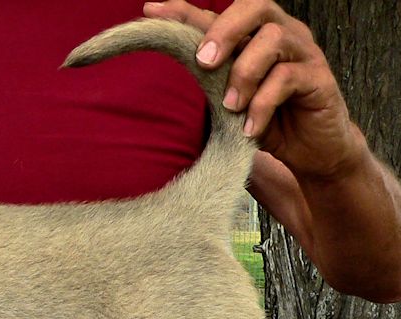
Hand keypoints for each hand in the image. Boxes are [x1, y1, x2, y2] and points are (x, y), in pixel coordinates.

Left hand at [143, 0, 364, 180]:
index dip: (186, 11)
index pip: (220, 13)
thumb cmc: (268, 120)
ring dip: (244, 73)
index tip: (152, 12)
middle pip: (255, 7)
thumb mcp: (230, 97)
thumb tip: (165, 58)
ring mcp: (304, 54)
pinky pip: (287, 78)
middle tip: (203, 63)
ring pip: (272, 39)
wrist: (311, 152)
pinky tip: (249, 128)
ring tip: (231, 106)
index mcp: (257, 35)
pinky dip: (262, 104)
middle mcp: (283, 34)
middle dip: (224, 31)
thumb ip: (210, 74)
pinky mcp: (320, 79)